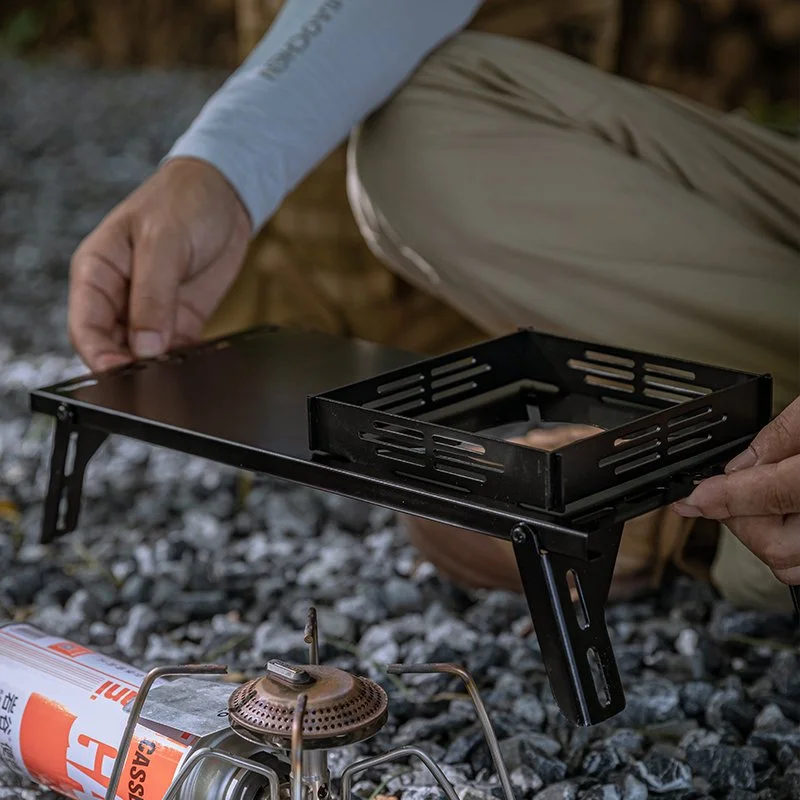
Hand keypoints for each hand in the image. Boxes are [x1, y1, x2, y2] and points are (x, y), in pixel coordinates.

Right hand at [69, 158, 251, 371]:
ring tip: (177, 375)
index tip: (122, 372)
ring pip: (145, 355)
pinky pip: (177, 352)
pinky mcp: (180, 319)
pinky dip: (184, 363)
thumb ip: (153, 295)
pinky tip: (196, 367)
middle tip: (156, 379)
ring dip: (159, 368)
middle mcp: (119, 297)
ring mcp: (151, 311)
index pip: (85, 327)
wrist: (226, 194)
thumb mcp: (164, 241)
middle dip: (132, 368)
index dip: (100, 355)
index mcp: (97, 272)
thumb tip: (145, 346)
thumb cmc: (184, 201)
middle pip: (113, 348)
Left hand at [673, 395, 799, 584]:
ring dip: (760, 534)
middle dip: (739, 517)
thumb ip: (779, 437)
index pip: (769, 496)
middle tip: (728, 489)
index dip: (723, 498)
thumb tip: (736, 464)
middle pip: (771, 545)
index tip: (691, 498)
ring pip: (785, 563)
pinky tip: (780, 517)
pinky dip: (782, 546)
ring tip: (763, 498)